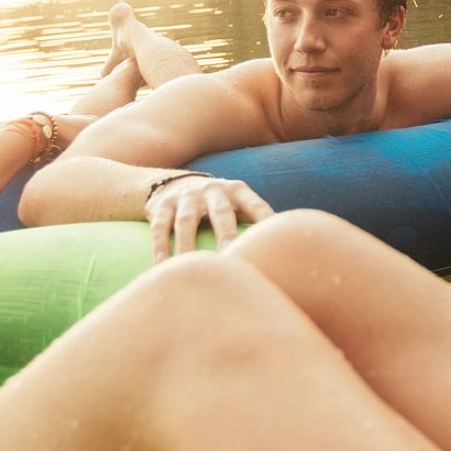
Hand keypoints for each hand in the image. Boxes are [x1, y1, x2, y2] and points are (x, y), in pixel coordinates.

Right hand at [144, 174, 276, 260]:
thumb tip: (290, 253)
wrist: (174, 182)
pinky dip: (161, 246)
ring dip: (188, 246)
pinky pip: (160, 226)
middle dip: (227, 234)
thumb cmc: (219, 205)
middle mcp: (212, 189)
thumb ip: (257, 224)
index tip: (273, 241)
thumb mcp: (238, 204)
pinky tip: (164, 266)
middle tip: (232, 258)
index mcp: (237, 190)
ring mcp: (186, 196)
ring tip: (193, 269)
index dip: (265, 220)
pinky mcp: (161, 204)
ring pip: (186, 222)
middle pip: (221, 213)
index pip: (255, 205)